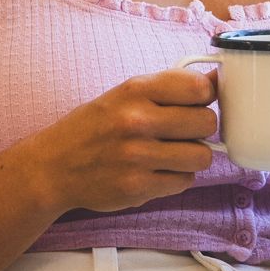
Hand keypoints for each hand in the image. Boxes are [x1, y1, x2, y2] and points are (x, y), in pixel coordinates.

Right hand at [23, 68, 218, 216]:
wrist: (53, 167)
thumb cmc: (94, 127)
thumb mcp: (124, 94)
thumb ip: (168, 88)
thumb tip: (216, 82)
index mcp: (135, 90)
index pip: (199, 88)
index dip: (206, 96)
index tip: (197, 102)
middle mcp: (137, 121)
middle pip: (207, 122)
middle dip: (200, 128)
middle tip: (182, 131)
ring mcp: (138, 157)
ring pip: (202, 156)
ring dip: (192, 156)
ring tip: (170, 153)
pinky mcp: (138, 188)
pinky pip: (184, 181)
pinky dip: (177, 177)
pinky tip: (157, 171)